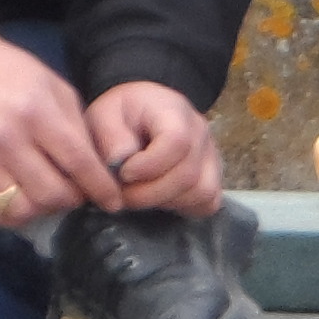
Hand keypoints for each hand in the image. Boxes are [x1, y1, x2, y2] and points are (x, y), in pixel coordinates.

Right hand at [0, 21, 115, 226]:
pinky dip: (15, 217)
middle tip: (77, 192)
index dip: (100, 187)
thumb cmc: (18, 77)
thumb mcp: (58, 90)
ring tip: (50, 195)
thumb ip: (79, 130)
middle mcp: (6, 137)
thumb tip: (100, 173)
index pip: (77, 161)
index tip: (113, 202)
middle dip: (73, 199)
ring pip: (24, 209)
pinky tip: (25, 202)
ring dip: (45, 210)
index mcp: (36, 112)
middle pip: (52, 192)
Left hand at [82, 80, 225, 215]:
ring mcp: (211, 156)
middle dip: (149, 193)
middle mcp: (200, 132)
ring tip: (141, 193)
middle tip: (123, 194)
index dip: (149, 166)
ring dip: (165, 202)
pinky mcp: (213, 177)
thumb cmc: (122, 116)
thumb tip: (121, 162)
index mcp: (173, 111)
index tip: (123, 173)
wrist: (141, 114)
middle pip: (188, 175)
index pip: (177, 142)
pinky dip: (184, 207)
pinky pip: (209, 202)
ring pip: (201, 192)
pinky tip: (161, 197)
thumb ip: (111, 136)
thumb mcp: (105, 114)